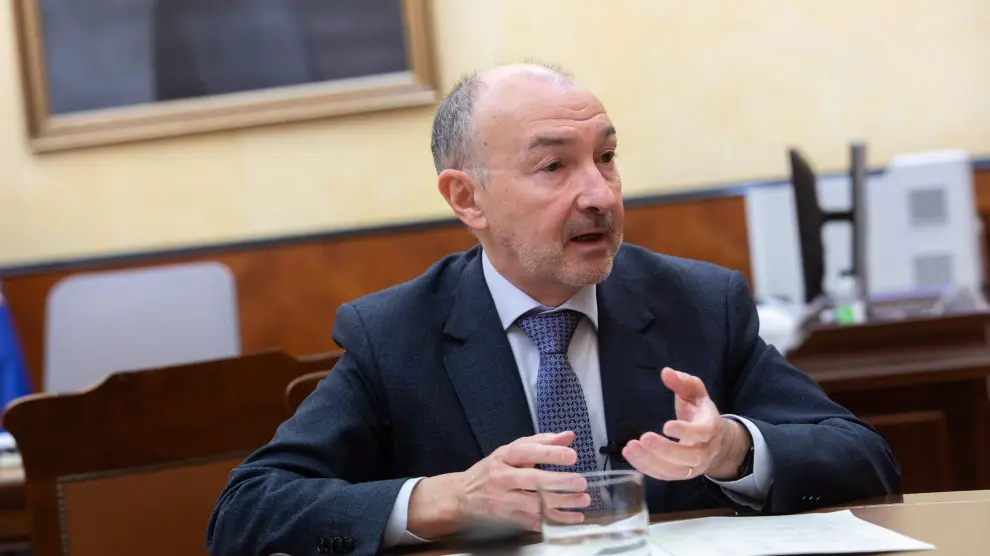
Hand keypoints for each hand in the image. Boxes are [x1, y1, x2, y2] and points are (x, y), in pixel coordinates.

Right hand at [407, 432, 590, 538]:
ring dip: (561, 503)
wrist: (462, 496)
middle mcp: (502, 478)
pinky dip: (555, 520)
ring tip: (582, 500)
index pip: (527, 452)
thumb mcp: (510, 451)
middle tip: (580, 481)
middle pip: (531, 480)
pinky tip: (572, 518)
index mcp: (503, 457)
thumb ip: (541, 443)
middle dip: (558, 481)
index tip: (571, 455)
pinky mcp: (507, 518)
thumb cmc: (490, 471)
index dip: (549, 453)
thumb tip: (567, 436)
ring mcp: (503, 500)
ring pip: (535, 503)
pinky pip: (534, 521)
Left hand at [622, 368, 749, 480]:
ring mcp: (693, 466)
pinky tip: (630, 455)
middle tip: (645, 438)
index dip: (686, 431)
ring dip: (651, 461)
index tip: (666, 426)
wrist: (718, 442)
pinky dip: (646, 468)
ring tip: (631, 448)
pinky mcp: (680, 474)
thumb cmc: (701, 413)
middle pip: (689, 457)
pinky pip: (664, 476)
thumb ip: (683, 382)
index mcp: (711, 427)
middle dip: (666, 450)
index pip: (702, 433)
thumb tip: (666, 372)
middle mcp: (705, 451)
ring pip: (675, 470)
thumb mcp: (696, 393)